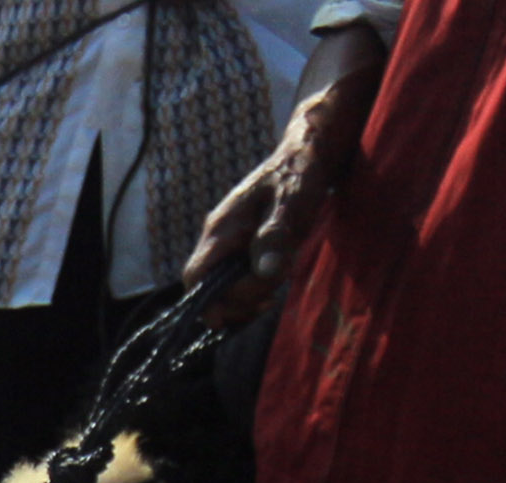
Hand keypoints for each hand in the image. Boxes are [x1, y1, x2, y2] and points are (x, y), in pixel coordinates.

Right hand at [186, 31, 382, 321]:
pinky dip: (252, 285)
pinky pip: (236, 274)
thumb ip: (276, 237)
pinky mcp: (243, 241)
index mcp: (223, 228)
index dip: (210, 301)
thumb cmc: (302, 172)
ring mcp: (229, 239)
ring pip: (222, 284)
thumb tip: (265, 272)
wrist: (310, 149)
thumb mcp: (294, 204)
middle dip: (236, 300)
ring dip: (246, 295)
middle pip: (207, 287)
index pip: (195, 277)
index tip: (242, 310)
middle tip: (269, 297)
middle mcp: (218, 236)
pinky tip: (274, 276)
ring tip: (275, 286)